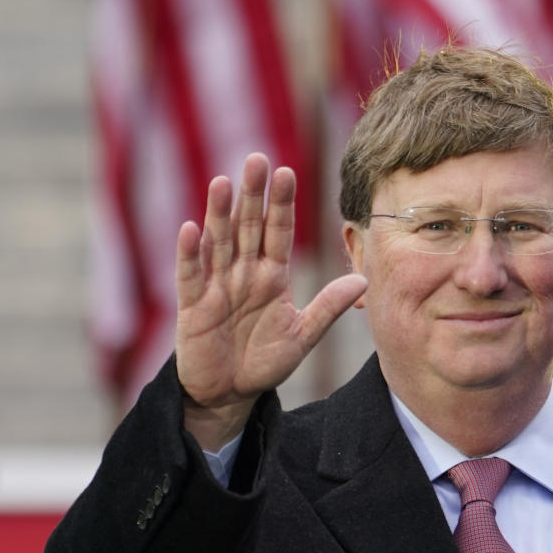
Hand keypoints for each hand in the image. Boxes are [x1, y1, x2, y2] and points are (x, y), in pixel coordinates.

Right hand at [175, 152, 365, 447]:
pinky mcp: (192, 305)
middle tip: (256, 159)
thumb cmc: (264, 362)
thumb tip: (363, 281)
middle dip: (252, 195)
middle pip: (247, 227)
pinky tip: (190, 229)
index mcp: (271, 276)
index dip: (282, 205)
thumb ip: (328, 308)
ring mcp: (216, 286)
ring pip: (218, 242)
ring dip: (218, 213)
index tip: (287, 173)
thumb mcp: (302, 336)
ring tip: (222, 182)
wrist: (230, 393)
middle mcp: (243, 273)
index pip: (278, 233)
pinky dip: (190, 254)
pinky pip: (190, 275)